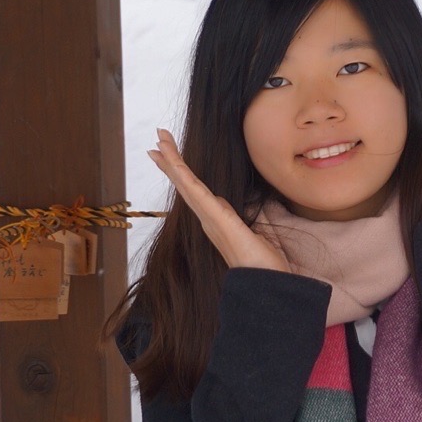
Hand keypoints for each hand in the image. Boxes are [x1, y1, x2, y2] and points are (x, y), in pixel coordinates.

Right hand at [147, 128, 290, 272]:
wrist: (264, 284)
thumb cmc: (259, 263)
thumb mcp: (245, 230)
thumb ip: (229, 216)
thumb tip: (220, 200)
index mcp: (214, 219)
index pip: (193, 189)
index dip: (179, 170)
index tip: (166, 153)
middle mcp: (207, 218)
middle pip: (184, 183)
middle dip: (170, 160)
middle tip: (158, 137)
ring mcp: (210, 219)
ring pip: (187, 184)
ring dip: (173, 162)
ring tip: (160, 142)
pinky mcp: (217, 220)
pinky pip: (198, 194)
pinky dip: (185, 177)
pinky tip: (176, 163)